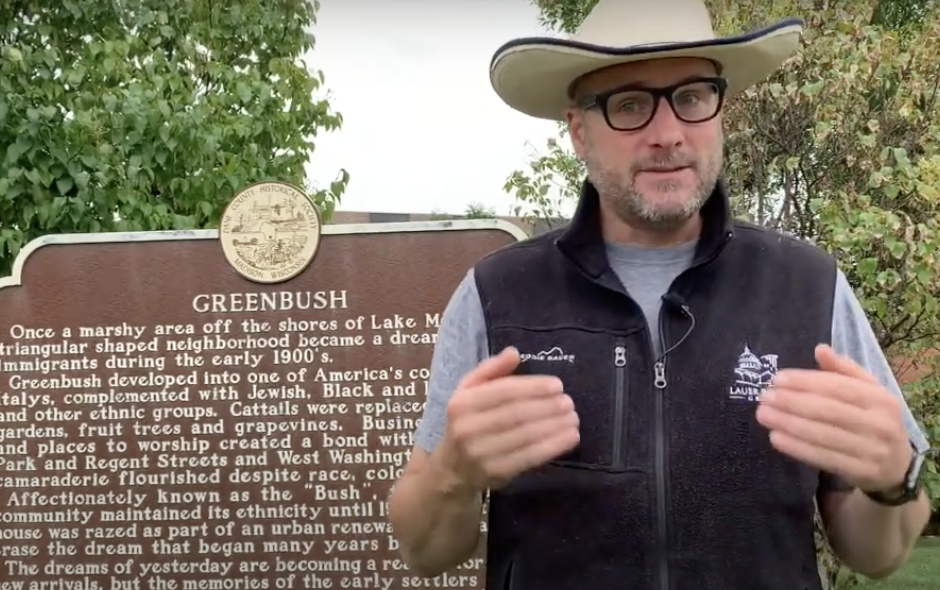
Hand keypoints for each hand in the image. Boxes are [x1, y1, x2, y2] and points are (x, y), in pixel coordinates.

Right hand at [438, 347, 579, 489]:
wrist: (453, 469)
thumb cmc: (466, 422)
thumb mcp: (469, 391)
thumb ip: (491, 369)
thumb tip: (514, 353)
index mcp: (462, 403)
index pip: (503, 392)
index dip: (533, 387)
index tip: (557, 385)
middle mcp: (468, 428)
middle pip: (516, 414)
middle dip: (547, 407)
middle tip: (569, 403)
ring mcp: (481, 453)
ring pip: (525, 436)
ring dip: (554, 426)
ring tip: (573, 419)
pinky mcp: (496, 473)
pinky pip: (529, 457)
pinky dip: (553, 446)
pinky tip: (570, 437)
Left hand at [755, 344, 911, 491]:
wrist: (898, 466)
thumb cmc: (873, 420)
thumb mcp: (867, 391)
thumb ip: (844, 370)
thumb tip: (820, 349)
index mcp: (881, 398)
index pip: (838, 386)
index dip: (805, 382)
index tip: (777, 379)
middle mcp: (880, 424)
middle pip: (828, 410)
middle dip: (792, 402)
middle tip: (764, 397)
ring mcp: (873, 450)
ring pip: (824, 435)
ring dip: (789, 424)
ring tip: (763, 415)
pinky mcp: (862, 472)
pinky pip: (824, 458)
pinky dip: (797, 448)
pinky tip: (776, 438)